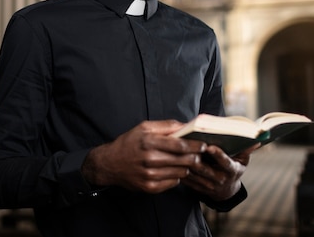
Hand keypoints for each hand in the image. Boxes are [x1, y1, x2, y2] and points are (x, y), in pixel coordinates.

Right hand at [81, 120, 206, 192]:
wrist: (110, 164)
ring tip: (187, 161)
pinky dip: (176, 176)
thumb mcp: (143, 128)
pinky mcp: (150, 187)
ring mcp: (150, 176)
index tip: (204, 144)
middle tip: (200, 154)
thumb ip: (165, 126)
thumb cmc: (129, 143)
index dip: (195, 145)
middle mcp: (149, 160)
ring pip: (180, 172)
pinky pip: (173, 182)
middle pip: (183, 160)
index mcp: (149, 142)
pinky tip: (173, 169)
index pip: (180, 145)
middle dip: (195, 157)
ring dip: (186, 167)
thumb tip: (186, 125)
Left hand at [181, 143, 258, 200]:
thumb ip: (246, 149)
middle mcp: (220, 179)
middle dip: (195, 157)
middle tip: (185, 144)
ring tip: (176, 150)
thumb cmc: (234, 169)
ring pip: (194, 174)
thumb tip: (256, 139)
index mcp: (232, 170)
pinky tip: (173, 160)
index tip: (209, 145)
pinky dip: (179, 171)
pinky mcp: (198, 188)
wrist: (227, 191)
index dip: (217, 154)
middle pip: (205, 168)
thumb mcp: (243, 160)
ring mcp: (208, 186)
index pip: (225, 162)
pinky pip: (187, 180)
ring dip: (184, 163)